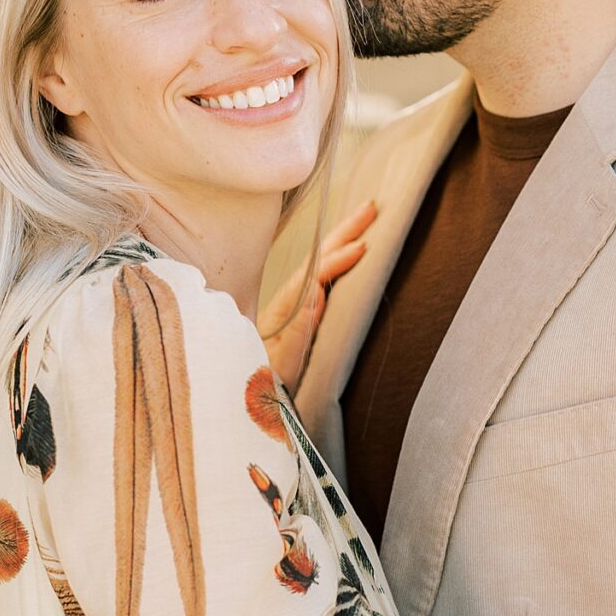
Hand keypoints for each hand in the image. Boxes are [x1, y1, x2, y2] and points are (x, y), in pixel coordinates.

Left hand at [258, 200, 376, 393]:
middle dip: (343, 233)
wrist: (243, 406)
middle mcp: (284, 306)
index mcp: (281, 315)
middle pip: (315, 260)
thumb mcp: (281, 368)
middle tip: (372, 208)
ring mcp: (290, 310)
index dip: (336, 261)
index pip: (312, 278)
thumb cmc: (262, 391)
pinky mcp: (298, 317)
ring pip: (317, 265)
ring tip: (366, 218)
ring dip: (341, 240)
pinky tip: (350, 247)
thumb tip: (317, 294)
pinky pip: (319, 278)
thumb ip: (298, 335)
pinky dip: (336, 258)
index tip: (362, 247)